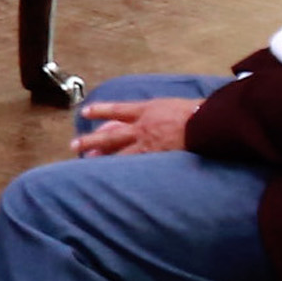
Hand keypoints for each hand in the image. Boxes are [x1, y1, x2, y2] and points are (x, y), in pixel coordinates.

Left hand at [73, 98, 202, 158]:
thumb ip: (165, 110)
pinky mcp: (156, 157)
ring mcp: (148, 144)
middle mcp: (142, 127)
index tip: (85, 111)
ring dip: (101, 157)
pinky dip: (123, 171)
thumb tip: (169, 110)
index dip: (100, 110)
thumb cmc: (198, 112)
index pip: (118, 109)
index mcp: (147, 110)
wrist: (207, 122)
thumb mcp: (176, 104)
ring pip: (118, 152)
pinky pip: (135, 165)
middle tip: (74, 144)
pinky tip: (112, 176)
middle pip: (111, 134)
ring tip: (87, 161)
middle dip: (91, 140)